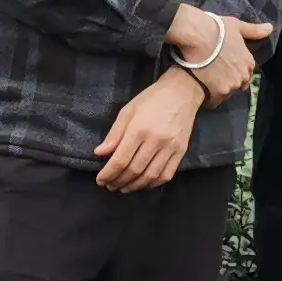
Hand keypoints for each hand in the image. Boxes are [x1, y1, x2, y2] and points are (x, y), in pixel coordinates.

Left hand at [95, 66, 207, 191]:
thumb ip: (114, 134)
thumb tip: (99, 153)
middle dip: (119, 181)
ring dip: (135, 186)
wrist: (182, 92)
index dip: (108, 174)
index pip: (120, 160)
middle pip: (134, 170)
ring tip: (124, 188)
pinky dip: (153, 184)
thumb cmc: (151, 99)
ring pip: (150, 176)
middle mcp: (156, 141)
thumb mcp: (128, 111)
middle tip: (110, 185)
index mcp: (139, 129)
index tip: (100, 180)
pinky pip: (166, 175)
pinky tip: (143, 184)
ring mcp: (170, 148)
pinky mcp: (181, 151)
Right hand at [167, 4, 273, 106]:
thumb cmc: (215, 29)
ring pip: (226, 93)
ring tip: (205, 79)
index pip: (246, 74)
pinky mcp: (217, 94)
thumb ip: (254, 31)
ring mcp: (230, 87)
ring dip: (218, 89)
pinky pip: (214, 101)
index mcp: (248, 63)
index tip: (224, 65)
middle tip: (213, 72)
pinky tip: (200, 86)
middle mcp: (243, 77)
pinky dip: (208, 96)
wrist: (196, 37)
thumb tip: (270, 28)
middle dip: (227, 81)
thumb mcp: (237, 26)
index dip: (233, 70)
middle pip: (237, 85)